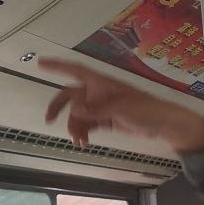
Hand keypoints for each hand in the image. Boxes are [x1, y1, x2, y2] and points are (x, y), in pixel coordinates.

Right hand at [40, 59, 203, 152]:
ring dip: (74, 127)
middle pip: (71, 96)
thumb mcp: (121, 107)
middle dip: (59, 107)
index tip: (41, 63)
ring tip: (79, 141)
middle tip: (48, 120)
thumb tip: (76, 109)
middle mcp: (98, 92)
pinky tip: (84, 141)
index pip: (75, 71)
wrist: (162, 124)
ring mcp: (101, 106)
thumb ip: (97, 108)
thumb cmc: (147, 108)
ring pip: (78, 114)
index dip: (57, 66)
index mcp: (101, 83)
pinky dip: (83, 132)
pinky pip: (87, 124)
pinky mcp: (105, 119)